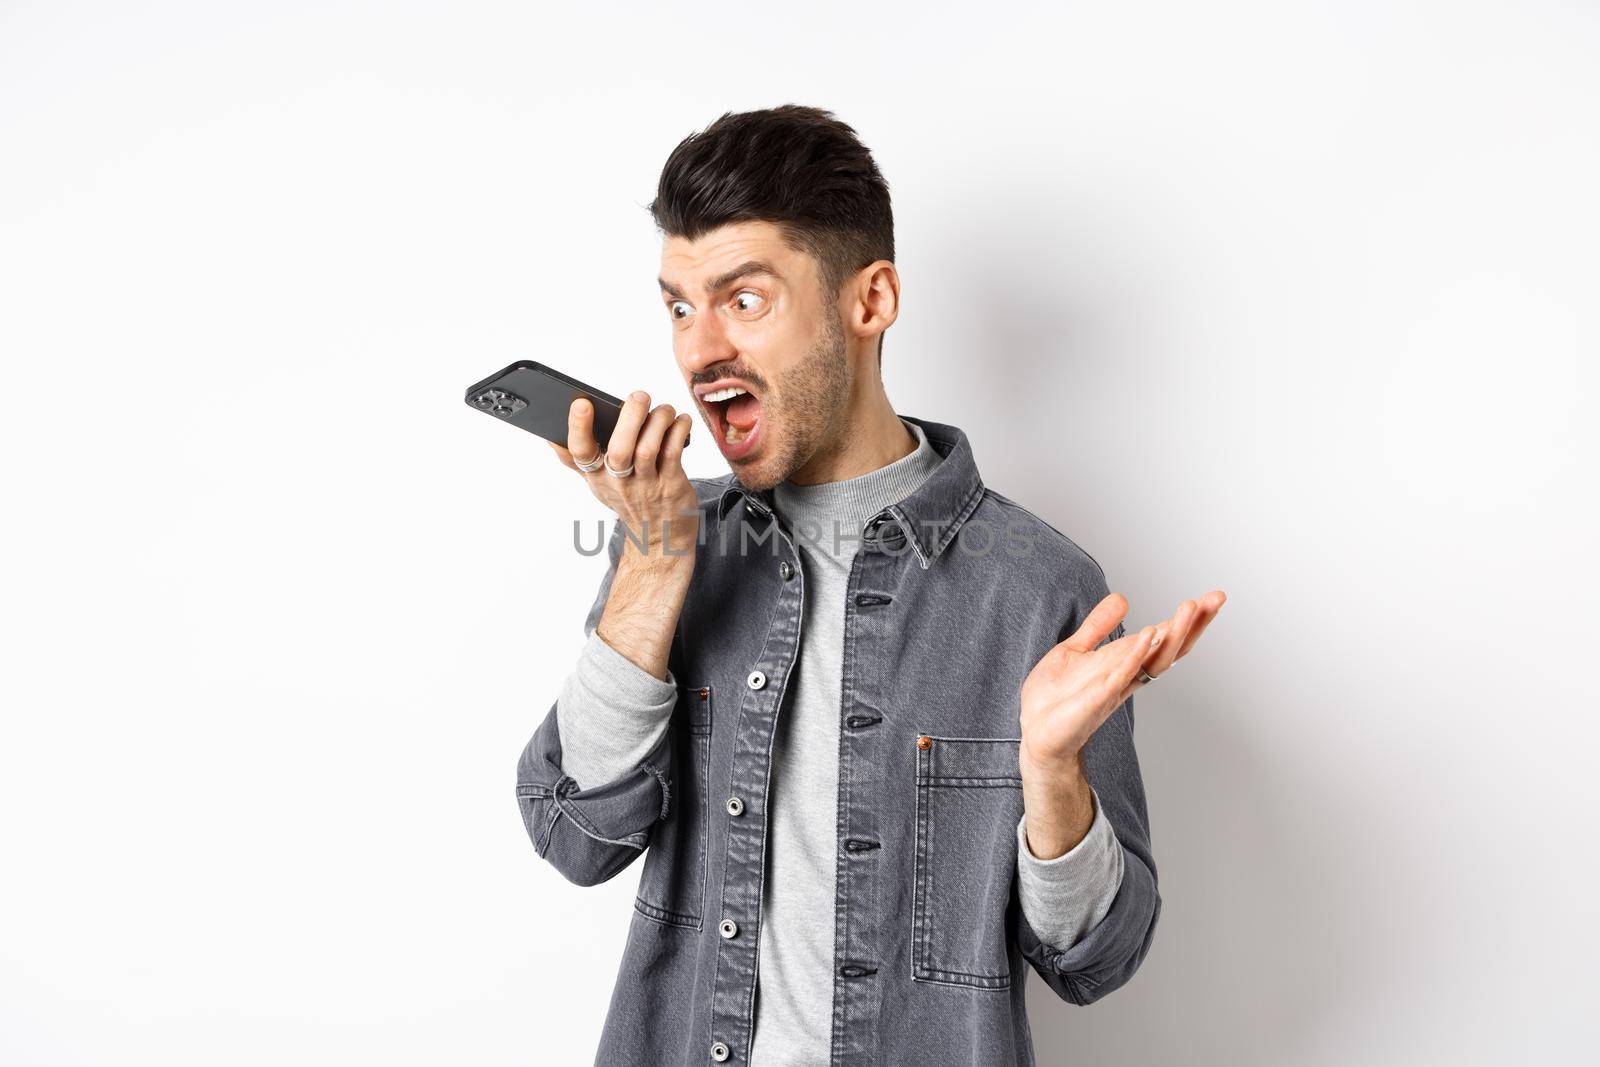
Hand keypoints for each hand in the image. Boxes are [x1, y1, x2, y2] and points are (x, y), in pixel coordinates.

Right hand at [548, 389, 699, 562]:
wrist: (659, 536)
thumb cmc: (627, 499)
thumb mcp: (597, 483)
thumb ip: (575, 460)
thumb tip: (549, 435)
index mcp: (596, 475)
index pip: (580, 453)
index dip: (578, 428)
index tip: (582, 404)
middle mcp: (618, 481)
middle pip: (620, 449)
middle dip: (630, 418)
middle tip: (639, 396)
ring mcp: (646, 485)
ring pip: (648, 448)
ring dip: (659, 421)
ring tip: (664, 409)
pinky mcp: (671, 485)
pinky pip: (674, 453)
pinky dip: (679, 431)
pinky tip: (681, 421)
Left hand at [1019, 589, 1226, 775]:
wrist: (1034, 731)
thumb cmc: (1056, 698)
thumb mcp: (1077, 650)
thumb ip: (1098, 626)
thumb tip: (1122, 598)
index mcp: (1126, 664)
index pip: (1164, 639)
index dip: (1188, 620)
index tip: (1212, 597)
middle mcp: (1127, 676)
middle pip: (1170, 649)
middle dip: (1194, 624)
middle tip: (1215, 598)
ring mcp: (1115, 687)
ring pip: (1154, 661)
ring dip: (1173, 634)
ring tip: (1190, 608)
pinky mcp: (1096, 699)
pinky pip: (1121, 675)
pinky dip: (1136, 655)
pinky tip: (1149, 634)